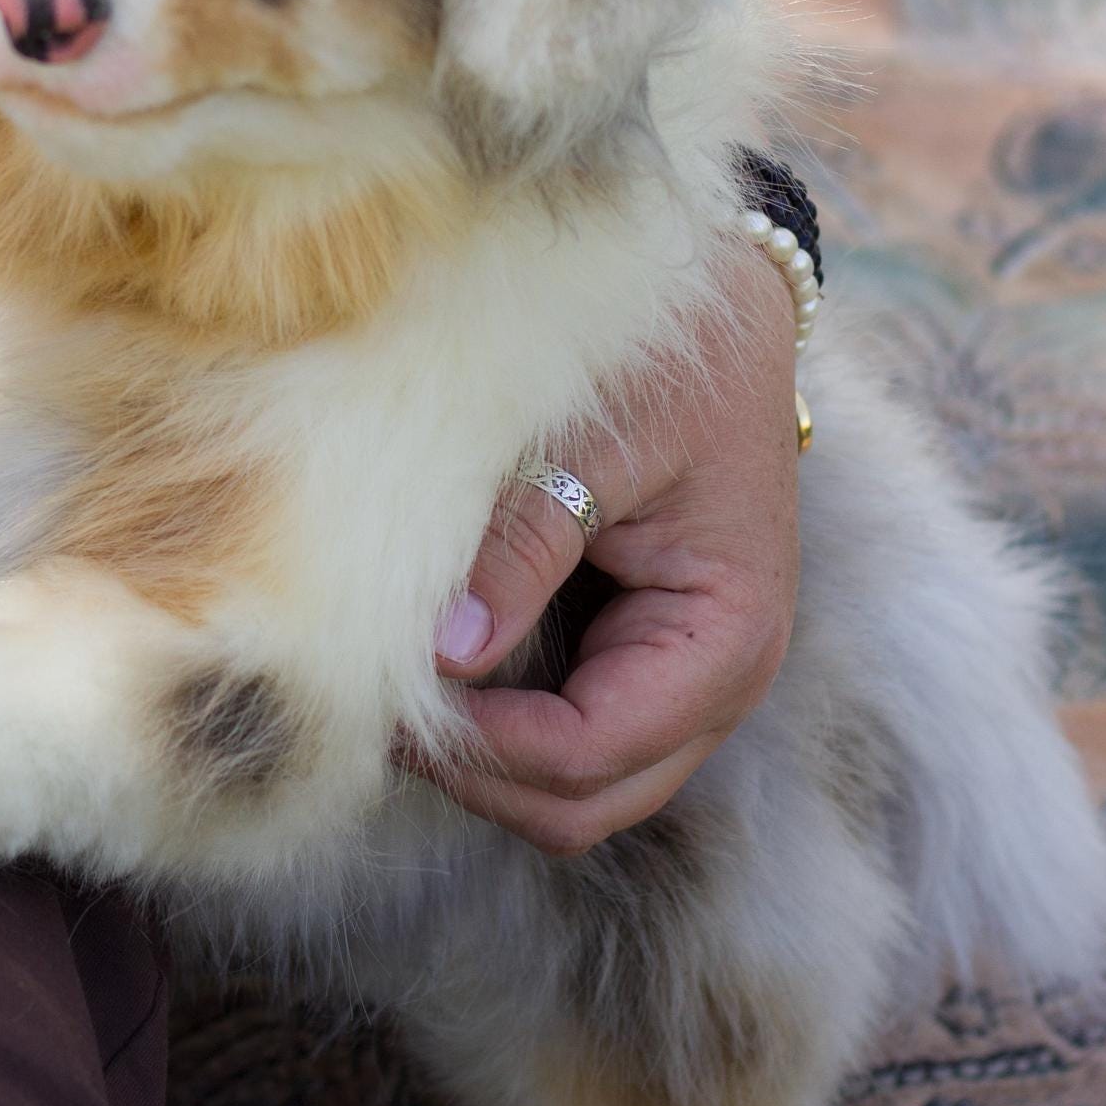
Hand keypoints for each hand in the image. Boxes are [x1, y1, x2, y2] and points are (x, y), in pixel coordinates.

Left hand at [420, 248, 801, 853]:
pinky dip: (494, 723)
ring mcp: (678, 679)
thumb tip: (446, 657)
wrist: (715, 301)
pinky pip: (562, 735)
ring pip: (569, 788)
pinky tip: (432, 662)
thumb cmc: (664, 355)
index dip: (482, 746)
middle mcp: (716, 683)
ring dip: (482, 757)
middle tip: (378, 705)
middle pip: (582, 805)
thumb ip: (522, 546)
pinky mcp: (636, 657)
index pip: (589, 756)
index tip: (393, 693)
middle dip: (477, 774)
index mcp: (727, 636)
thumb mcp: (591, 438)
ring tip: (395, 684)